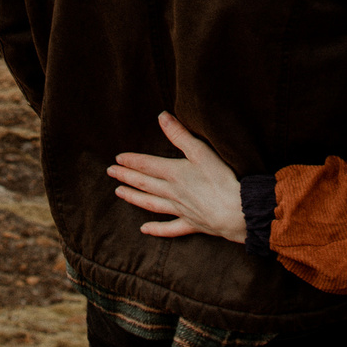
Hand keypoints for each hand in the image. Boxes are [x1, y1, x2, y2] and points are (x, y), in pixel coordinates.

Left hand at [110, 112, 245, 242]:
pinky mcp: (192, 224)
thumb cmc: (221, 179)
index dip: (132, 161)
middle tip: (111, 173)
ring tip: (119, 193)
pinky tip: (144, 229)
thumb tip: (162, 116)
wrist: (235, 212)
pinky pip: (169, 228)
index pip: (147, 165)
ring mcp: (181, 210)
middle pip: (145, 184)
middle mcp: (173, 192)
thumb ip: (180, 134)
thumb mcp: (201, 152)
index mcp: (175, 173)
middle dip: (126, 177)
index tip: (117, 159)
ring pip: (151, 204)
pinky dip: (156, 229)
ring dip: (134, 198)